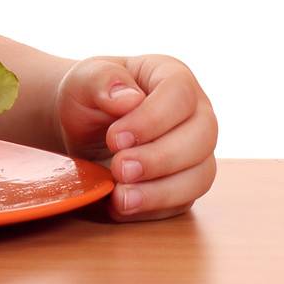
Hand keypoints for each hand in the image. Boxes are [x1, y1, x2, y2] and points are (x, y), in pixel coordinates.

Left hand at [56, 54, 217, 221]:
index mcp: (172, 76)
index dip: (152, 119)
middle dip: (160, 159)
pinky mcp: (186, 184)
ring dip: (161, 191)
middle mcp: (195, 113)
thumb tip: (129, 98)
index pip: (179, 94)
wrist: (81, 125)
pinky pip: (183, 201)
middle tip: (119, 169)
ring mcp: (196, 151)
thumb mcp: (85, 78)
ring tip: (121, 197)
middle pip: (201, 138)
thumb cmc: (89, 93)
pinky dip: (153, 207)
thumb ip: (102, 80)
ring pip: (200, 175)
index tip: (115, 138)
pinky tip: (122, 204)